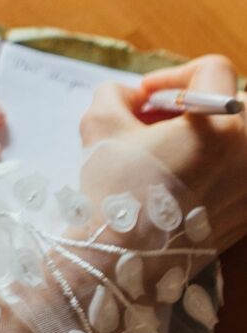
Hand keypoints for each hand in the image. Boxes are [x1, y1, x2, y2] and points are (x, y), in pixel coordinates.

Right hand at [79, 53, 246, 256]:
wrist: (121, 261)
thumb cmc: (112, 191)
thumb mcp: (100, 123)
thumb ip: (117, 92)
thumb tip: (135, 97)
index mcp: (218, 125)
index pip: (213, 71)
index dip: (174, 75)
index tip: (146, 98)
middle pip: (241, 102)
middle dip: (202, 103)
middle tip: (162, 122)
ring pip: (242, 139)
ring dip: (214, 134)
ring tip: (174, 151)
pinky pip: (241, 172)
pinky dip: (220, 166)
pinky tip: (183, 180)